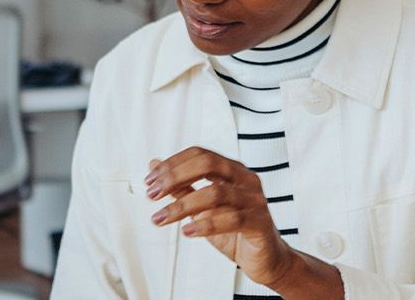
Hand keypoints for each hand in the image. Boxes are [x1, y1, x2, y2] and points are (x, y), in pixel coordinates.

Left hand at [143, 146, 293, 286]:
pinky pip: (232, 219)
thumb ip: (181, 186)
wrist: (265, 260)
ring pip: (216, 193)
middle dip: (175, 177)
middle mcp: (246, 180)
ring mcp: (255, 200)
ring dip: (182, 206)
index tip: (149, 182)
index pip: (200, 154)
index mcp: (232, 171)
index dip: (172, 165)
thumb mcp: (201, 208)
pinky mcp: (261, 223)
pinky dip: (206, 225)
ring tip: (160, 218)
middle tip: (152, 195)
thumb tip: (153, 165)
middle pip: (208, 165)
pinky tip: (187, 231)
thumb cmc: (233, 231)